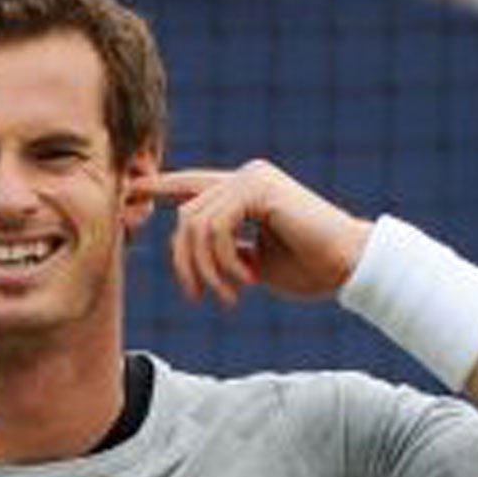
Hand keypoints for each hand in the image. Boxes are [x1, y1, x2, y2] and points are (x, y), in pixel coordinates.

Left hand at [134, 162, 370, 306]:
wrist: (349, 267)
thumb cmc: (308, 269)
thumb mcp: (251, 262)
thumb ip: (222, 250)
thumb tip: (190, 252)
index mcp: (243, 191)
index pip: (189, 186)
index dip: (158, 188)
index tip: (128, 192)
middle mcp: (244, 177)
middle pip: (183, 217)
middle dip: (185, 265)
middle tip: (201, 299)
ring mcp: (252, 178)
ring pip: (193, 225)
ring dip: (207, 271)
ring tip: (230, 296)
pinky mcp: (260, 188)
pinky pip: (214, 227)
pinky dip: (222, 262)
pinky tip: (247, 280)